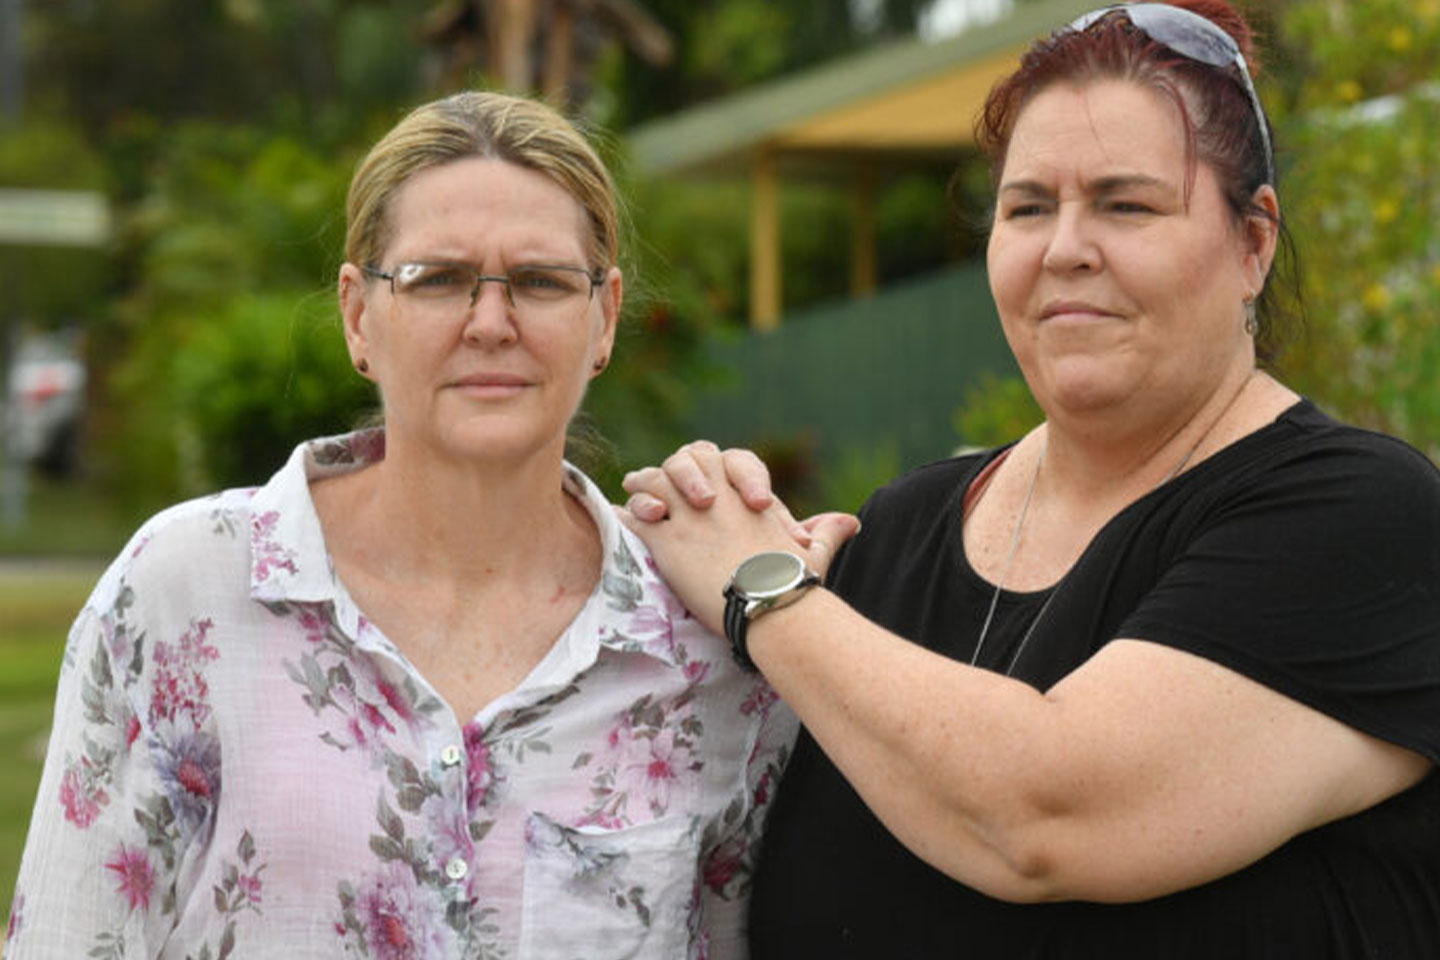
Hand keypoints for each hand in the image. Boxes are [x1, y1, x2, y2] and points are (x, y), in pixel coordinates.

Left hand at [617, 442, 858, 633]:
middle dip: (672, 468)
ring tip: (632, 489)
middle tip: (654, 477)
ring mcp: (689, 515)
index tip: (703, 482)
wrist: (770, 604)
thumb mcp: (813, 552)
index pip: (724, 459)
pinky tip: (618, 516)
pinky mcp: (667, 540)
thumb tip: (850, 522)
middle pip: (687, 460)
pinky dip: (626, 515)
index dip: (710, 466)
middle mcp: (718, 496)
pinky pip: (636, 517)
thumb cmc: (795, 582)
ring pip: (656, 481)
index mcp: (748, 494)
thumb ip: (825, 531)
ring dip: (643, 485)